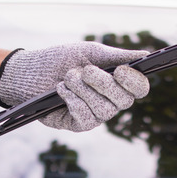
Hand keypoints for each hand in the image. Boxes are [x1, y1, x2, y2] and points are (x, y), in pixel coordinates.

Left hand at [0, 43, 149, 131]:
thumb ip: (117, 56)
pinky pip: (86, 118)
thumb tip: (144, 55)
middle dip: (102, 83)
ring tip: (67, 78)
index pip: (139, 88)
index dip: (134, 81)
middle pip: (124, 100)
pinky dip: (72, 101)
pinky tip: (61, 91)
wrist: (32, 72)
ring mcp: (96, 115)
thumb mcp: (90, 52)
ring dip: (82, 90)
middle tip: (84, 70)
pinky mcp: (80, 125)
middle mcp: (111, 101)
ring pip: (103, 109)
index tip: (120, 70)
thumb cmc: (62, 60)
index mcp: (118, 82)